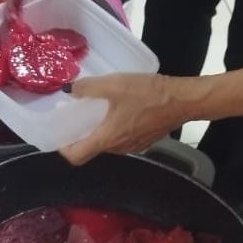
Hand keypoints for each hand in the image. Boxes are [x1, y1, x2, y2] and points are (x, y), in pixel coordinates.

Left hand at [58, 73, 195, 165]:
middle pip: (91, 149)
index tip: (59, 134)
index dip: (63, 148)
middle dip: (80, 134)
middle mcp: (118, 148)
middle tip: (76, 115)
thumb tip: (69, 90)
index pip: (76, 156)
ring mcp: (133, 147)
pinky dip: (114, 129)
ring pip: (107, 143)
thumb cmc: (149, 94)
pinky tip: (117, 110)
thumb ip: (88, 87)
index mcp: (107, 138)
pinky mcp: (144, 141)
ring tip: (96, 110)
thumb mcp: (114, 85)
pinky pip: (121, 139)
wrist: (183, 100)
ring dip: (98, 130)